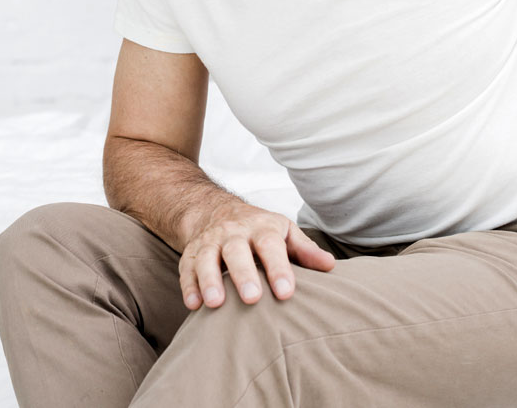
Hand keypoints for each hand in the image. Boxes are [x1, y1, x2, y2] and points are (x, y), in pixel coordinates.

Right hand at [178, 200, 334, 309]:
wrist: (215, 210)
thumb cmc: (259, 229)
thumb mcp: (283, 232)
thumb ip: (304, 250)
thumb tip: (330, 265)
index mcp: (261, 228)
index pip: (270, 245)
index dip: (278, 268)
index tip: (286, 292)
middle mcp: (233, 233)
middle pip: (236, 250)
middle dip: (243, 274)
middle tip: (252, 298)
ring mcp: (210, 242)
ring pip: (206, 258)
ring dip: (210, 280)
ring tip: (216, 304)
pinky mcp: (190, 254)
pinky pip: (186, 268)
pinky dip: (189, 286)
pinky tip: (193, 305)